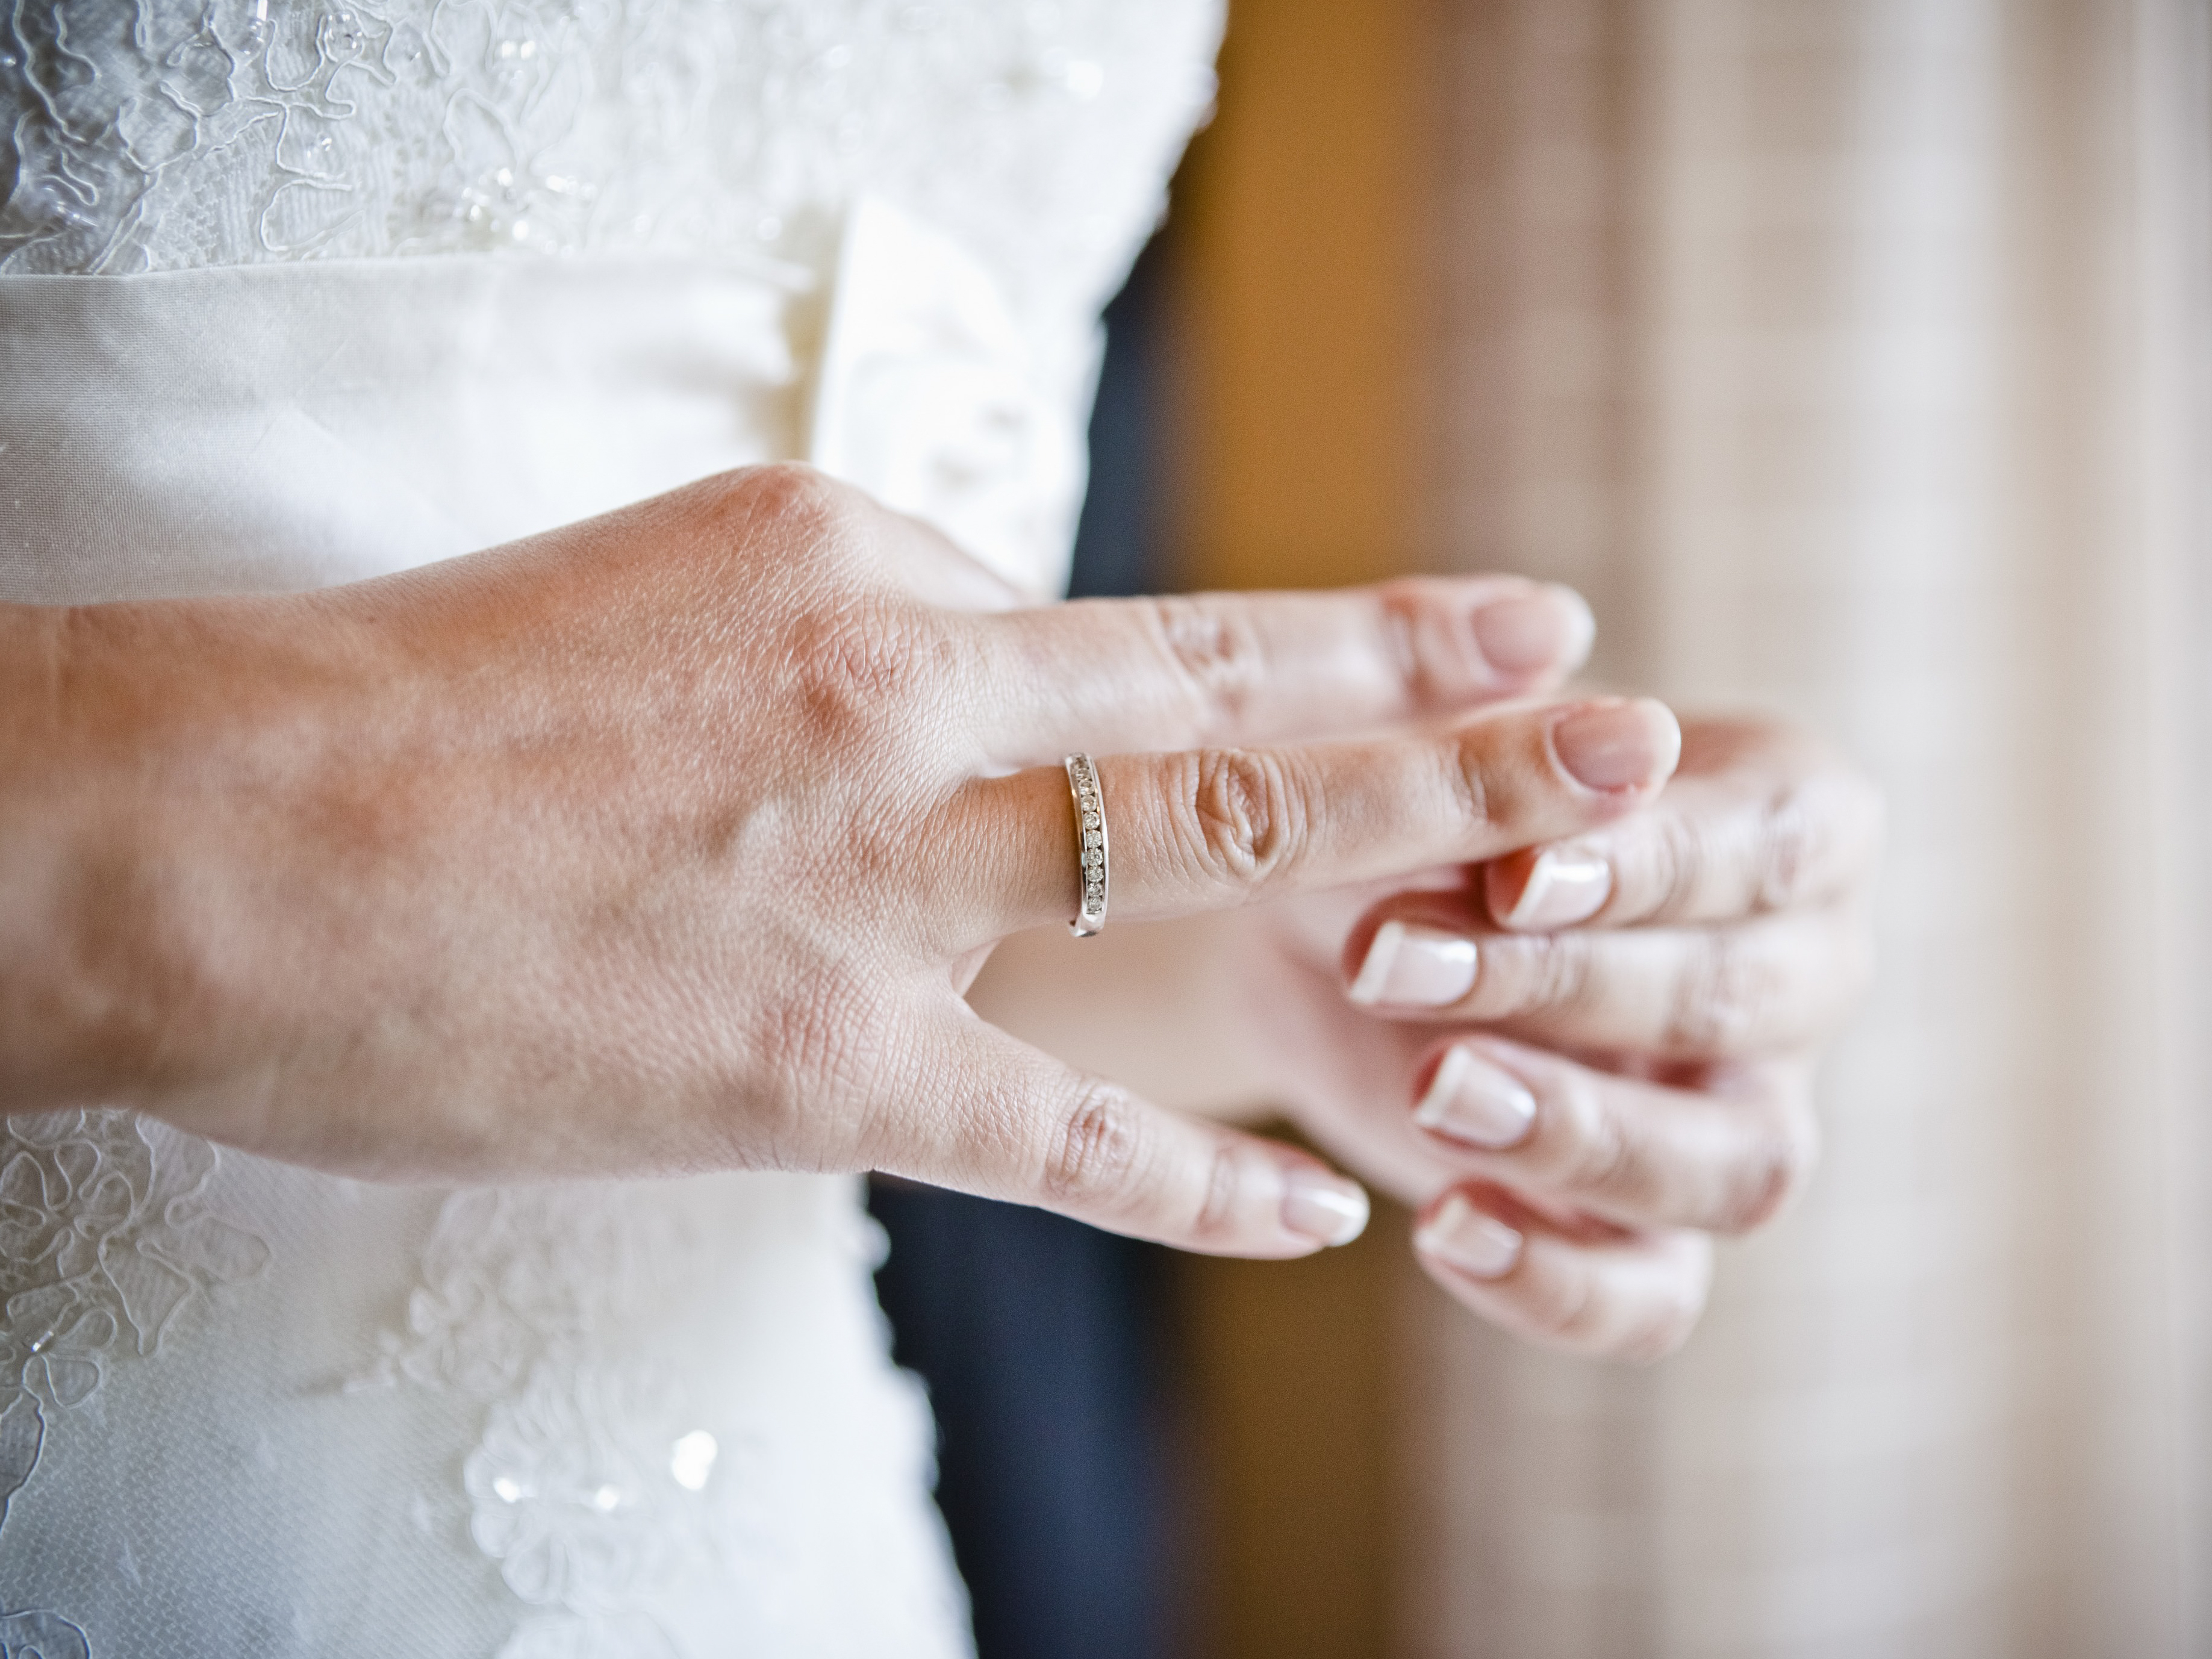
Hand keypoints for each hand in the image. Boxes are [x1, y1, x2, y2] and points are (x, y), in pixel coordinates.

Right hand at [0, 464, 1678, 1262]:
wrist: (218, 832)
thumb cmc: (422, 715)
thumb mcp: (668, 600)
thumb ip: (844, 658)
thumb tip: (965, 715)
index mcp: (856, 561)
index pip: (1112, 629)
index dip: (1305, 656)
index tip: (1454, 636)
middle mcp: (904, 690)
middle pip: (1240, 701)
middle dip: (1457, 706)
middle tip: (1623, 706)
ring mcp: (877, 877)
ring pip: (1201, 869)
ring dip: (1409, 877)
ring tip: (1574, 883)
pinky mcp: (820, 1061)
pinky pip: (1064, 1123)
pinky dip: (1194, 1170)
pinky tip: (1308, 1211)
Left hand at [1322, 716, 1880, 1356]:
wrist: (1318, 911)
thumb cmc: (1411, 788)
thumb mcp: (1431, 742)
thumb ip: (1509, 736)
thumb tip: (1603, 709)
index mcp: (1788, 819)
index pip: (1762, 851)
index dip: (1644, 872)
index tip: (1507, 878)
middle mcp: (1795, 973)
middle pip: (1737, 1006)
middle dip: (1564, 988)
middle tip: (1386, 961)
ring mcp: (1737, 1115)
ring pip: (1735, 1169)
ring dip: (1579, 1135)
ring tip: (1427, 1091)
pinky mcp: (1644, 1229)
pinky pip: (1654, 1301)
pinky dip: (1557, 1285)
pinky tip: (1439, 1227)